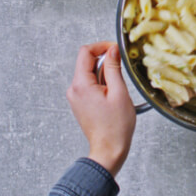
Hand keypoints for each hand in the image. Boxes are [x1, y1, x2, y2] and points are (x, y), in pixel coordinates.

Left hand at [66, 42, 135, 176]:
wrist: (109, 150)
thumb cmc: (116, 127)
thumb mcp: (119, 92)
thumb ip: (114, 68)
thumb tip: (112, 50)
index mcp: (81, 85)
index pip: (85, 52)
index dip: (102, 46)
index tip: (115, 49)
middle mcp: (74, 89)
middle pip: (87, 62)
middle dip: (105, 61)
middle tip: (121, 70)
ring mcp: (75, 96)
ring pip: (90, 73)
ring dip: (105, 73)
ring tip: (118, 88)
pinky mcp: (80, 102)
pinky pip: (90, 84)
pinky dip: (102, 83)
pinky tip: (112, 94)